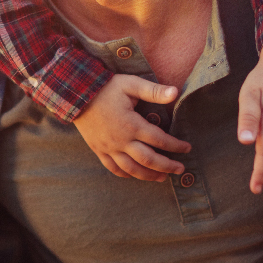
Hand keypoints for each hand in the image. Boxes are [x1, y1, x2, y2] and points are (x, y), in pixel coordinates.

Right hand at [74, 74, 188, 181]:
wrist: (75, 93)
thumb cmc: (105, 87)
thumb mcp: (130, 84)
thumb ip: (153, 91)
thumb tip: (176, 93)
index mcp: (132, 124)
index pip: (160, 140)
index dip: (175, 145)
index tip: (187, 148)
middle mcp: (121, 140)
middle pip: (149, 160)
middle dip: (167, 166)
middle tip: (181, 169)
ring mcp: (109, 147)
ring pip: (132, 169)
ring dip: (149, 175)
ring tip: (162, 177)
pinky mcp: (99, 149)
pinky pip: (113, 168)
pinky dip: (126, 174)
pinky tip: (135, 175)